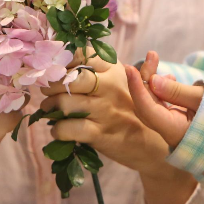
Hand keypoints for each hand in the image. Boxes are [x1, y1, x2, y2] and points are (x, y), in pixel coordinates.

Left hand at [43, 52, 199, 203]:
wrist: (157, 148)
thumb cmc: (144, 113)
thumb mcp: (144, 87)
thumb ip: (139, 70)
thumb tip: (153, 55)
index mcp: (116, 71)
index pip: (82, 54)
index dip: (62, 59)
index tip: (55, 67)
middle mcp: (110, 87)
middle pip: (69, 78)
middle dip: (51, 84)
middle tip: (47, 90)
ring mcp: (104, 111)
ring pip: (64, 103)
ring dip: (50, 107)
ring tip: (49, 110)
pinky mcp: (100, 134)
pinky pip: (68, 129)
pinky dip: (57, 130)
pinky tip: (59, 129)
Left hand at [126, 51, 203, 148]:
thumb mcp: (203, 100)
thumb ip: (177, 91)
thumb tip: (152, 80)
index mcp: (173, 130)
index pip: (147, 108)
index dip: (137, 88)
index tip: (130, 68)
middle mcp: (166, 130)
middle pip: (146, 103)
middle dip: (144, 78)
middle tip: (151, 55)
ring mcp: (169, 126)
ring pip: (151, 101)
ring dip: (151, 80)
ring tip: (156, 59)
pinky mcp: (173, 120)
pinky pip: (160, 103)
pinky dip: (160, 89)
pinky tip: (169, 76)